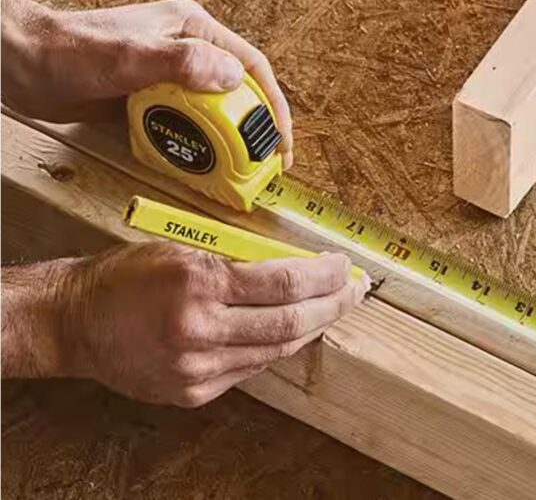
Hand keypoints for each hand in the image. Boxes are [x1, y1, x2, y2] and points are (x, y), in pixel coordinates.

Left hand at [0, 0, 292, 166]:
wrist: (24, 65)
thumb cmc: (69, 52)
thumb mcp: (129, 55)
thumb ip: (181, 62)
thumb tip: (233, 78)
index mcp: (193, 28)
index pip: (251, 66)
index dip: (274, 106)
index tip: (281, 143)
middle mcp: (189, 50)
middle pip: (239, 93)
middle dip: (255, 131)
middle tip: (261, 167)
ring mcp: (172, 76)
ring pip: (216, 112)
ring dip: (228, 143)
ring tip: (236, 173)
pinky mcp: (155, 98)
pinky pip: (190, 124)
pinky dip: (199, 146)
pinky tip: (200, 167)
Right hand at [2, 243, 369, 406]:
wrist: (75, 323)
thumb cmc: (126, 277)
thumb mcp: (183, 249)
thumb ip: (238, 260)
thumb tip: (295, 268)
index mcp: (199, 284)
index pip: (284, 281)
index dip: (324, 275)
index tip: (342, 266)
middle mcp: (200, 330)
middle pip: (292, 322)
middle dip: (333, 305)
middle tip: (355, 291)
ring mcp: (198, 368)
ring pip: (276, 350)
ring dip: (312, 328)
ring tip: (333, 309)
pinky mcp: (194, 392)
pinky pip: (251, 368)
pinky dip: (277, 347)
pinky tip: (293, 331)